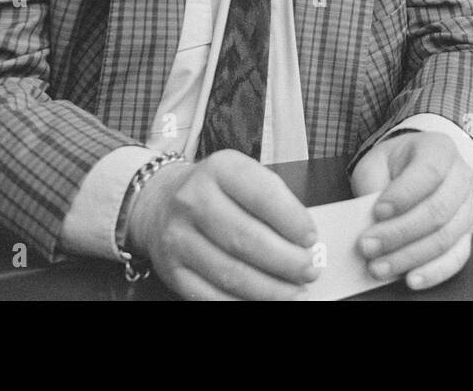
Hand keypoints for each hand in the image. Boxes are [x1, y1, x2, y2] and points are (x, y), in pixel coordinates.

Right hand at [125, 150, 318, 300]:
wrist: (160, 203)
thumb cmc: (217, 191)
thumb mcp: (243, 176)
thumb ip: (274, 202)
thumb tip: (305, 242)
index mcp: (220, 169)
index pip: (262, 195)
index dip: (293, 221)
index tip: (311, 238)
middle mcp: (193, 201)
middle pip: (246, 239)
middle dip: (286, 261)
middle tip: (309, 269)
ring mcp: (178, 238)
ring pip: (231, 273)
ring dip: (270, 288)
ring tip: (295, 290)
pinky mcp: (172, 271)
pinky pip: (211, 295)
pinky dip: (243, 302)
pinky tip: (265, 300)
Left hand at [350, 131, 472, 290]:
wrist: (416, 167)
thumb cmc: (395, 165)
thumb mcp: (377, 162)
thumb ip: (372, 184)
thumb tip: (369, 222)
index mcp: (440, 149)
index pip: (429, 172)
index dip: (404, 195)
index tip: (377, 211)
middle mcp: (461, 176)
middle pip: (438, 210)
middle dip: (400, 233)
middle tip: (367, 246)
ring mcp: (468, 207)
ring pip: (446, 237)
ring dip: (410, 257)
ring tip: (378, 267)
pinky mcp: (467, 234)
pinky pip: (457, 257)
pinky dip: (434, 272)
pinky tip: (411, 279)